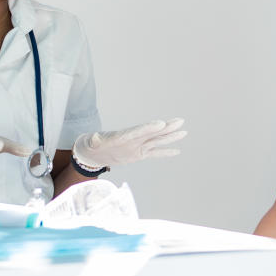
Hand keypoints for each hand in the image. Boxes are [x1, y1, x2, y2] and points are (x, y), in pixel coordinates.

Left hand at [72, 118, 186, 168]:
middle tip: (180, 121)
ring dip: (170, 137)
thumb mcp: (92, 143)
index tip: (160, 123)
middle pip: (153, 133)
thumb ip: (96, 140)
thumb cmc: (92, 145)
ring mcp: (138, 146)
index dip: (149, 128)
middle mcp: (134, 139)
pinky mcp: (139, 154)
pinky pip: (155, 153)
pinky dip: (165, 152)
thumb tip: (95, 139)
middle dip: (166, 127)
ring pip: (157, 141)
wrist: (94, 152)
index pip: (138, 131)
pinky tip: (177, 151)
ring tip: (183, 131)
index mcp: (123, 136)